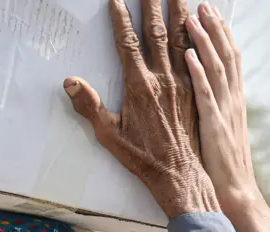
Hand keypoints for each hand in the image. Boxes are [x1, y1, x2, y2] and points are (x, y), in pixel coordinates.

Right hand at [64, 0, 218, 218]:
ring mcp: (183, 83)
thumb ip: (89, 106)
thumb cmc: (143, 158)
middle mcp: (163, 79)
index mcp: (139, 86)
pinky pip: (198, 55)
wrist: (180, 175)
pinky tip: (199, 21)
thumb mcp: (109, 135)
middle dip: (152, 2)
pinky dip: (197, 34)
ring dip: (179, 10)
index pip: (127, 42)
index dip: (121, 18)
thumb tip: (70, 82)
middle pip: (157, 31)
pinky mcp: (195, 90)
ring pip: (181, 38)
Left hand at [183, 3, 260, 210]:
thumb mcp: (220, 131)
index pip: (226, 59)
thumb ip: (214, 107)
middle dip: (212, 26)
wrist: (232, 195)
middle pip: (223, 54)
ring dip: (202, 40)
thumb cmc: (219, 168)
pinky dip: (197, 73)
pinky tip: (186, 55)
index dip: (219, 34)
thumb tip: (205, 89)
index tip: (209, 13)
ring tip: (191, 16)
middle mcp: (228, 100)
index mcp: (229, 100)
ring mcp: (222, 112)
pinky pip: (204, 95)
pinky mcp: (213, 126)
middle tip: (202, 3)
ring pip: (214, 67)